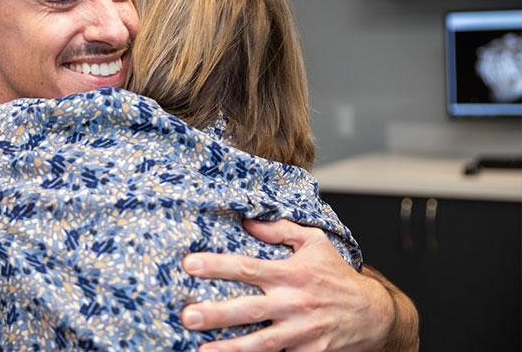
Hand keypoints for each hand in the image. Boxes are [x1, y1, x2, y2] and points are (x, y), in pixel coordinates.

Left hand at [180, 219, 394, 351]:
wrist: (374, 314)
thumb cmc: (337, 276)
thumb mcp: (315, 243)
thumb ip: (280, 230)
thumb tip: (247, 222)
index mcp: (290, 274)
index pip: (247, 267)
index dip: (217, 266)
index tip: (189, 264)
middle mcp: (293, 303)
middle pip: (249, 309)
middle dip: (216, 313)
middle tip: (187, 315)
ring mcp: (300, 332)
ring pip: (261, 343)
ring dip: (230, 348)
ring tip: (202, 351)